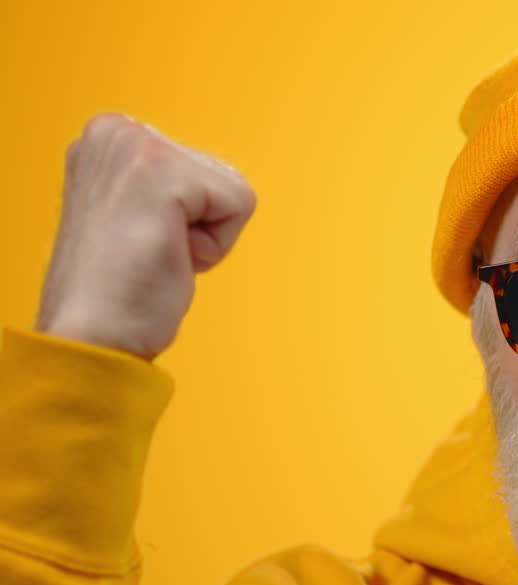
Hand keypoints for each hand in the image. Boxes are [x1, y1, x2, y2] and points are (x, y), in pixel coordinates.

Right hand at [35, 112, 256, 360]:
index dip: (189, 220)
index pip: (202, 169)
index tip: (143, 241)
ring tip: (156, 253)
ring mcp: (135, 145)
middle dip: (200, 226)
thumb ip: (164, 191)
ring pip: (234, 190)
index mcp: (109, 136)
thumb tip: (192, 194)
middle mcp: (117, 130)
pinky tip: (167, 256)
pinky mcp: (162, 171)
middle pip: (222, 176)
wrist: (91, 334)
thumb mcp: (136, 217)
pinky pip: (241, 204)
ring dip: (207, 237)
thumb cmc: (118, 291)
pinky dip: (216, 245)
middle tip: (150, 252)